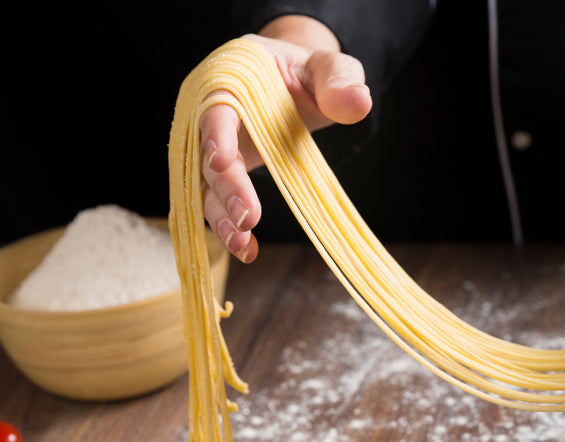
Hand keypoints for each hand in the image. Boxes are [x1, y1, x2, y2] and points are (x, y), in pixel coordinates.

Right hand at [199, 16, 371, 261]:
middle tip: (247, 218)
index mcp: (228, 79)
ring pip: (204, 186)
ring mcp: (210, 148)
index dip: (217, 135)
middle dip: (225, 189)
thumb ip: (340, 81)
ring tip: (243, 244)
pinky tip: (247, 251)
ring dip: (221, 218)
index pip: (215, 107)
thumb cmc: (307, 73)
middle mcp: (208, 114)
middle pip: (205, 155)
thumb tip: (360, 102)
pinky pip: (216, 203)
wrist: (293, 81)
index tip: (222, 162)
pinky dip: (229, 228)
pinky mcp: (219, 174)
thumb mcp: (329, 68)